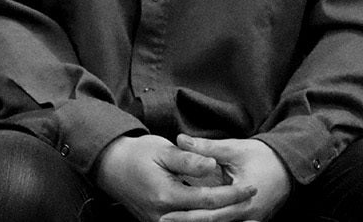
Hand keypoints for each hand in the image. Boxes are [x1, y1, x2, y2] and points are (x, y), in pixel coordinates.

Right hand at [94, 134, 255, 221]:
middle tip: (254, 205)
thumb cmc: (136, 153)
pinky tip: (217, 218)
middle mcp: (163, 215)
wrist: (108, 165)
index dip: (233, 194)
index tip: (252, 187)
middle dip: (233, 214)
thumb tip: (213, 165)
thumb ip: (188, 159)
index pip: (209, 200)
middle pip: (207, 221)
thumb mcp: (161, 149)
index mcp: (166, 195)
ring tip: (245, 217)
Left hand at [164, 135, 290, 221]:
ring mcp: (252, 220)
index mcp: (245, 199)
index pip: (212, 213)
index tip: (166, 214)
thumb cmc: (262, 156)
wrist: (289, 165)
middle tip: (163, 221)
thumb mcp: (234, 148)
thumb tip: (181, 139)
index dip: (188, 215)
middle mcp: (250, 215)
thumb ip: (208, 147)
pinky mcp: (252, 219)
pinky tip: (196, 220)